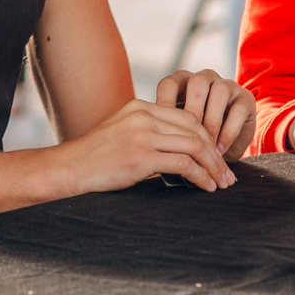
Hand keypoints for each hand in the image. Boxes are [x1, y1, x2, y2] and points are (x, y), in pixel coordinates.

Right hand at [61, 100, 235, 194]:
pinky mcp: (141, 155)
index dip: (207, 138)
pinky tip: (206, 187)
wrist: (67, 168)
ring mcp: (143, 134)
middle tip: (227, 175)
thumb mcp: (122, 135)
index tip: (216, 158)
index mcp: (140, 107)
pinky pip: (184, 164)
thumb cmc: (94, 159)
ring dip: (213, 167)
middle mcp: (144, 116)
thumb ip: (147, 134)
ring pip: (194, 146)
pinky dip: (200, 177)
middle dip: (216, 154)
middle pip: (195, 130)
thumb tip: (178, 153)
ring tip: (221, 183)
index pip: (187, 118)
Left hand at [157, 69, 256, 159]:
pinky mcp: (246, 99)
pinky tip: (219, 149)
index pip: (169, 84)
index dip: (165, 106)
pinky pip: (238, 109)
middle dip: (192, 112)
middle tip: (187, 138)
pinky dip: (228, 132)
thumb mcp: (177, 131)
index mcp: (182, 83)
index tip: (162, 130)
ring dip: (211, 121)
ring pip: (219, 91)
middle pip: (196, 83)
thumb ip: (166, 127)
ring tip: (206, 146)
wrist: (222, 151)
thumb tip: (149, 137)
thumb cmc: (193, 140)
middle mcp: (204, 80)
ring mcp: (227, 86)